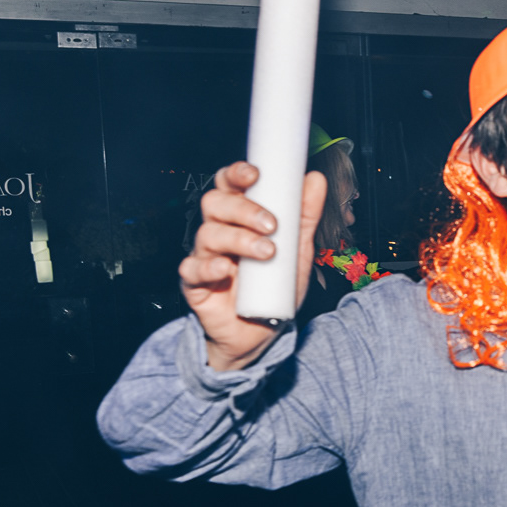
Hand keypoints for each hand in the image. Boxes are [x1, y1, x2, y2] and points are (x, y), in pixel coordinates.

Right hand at [179, 161, 324, 371]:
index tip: (255, 174)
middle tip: (271, 224)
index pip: (230, 185)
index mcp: (239, 218)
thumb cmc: (276, 286)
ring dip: (239, 239)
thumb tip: (315, 179)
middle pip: (216, 204)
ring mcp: (204, 256)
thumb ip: (305, 216)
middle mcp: (218, 231)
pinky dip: (209, 267)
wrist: (264, 332)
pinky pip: (192, 270)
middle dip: (243, 210)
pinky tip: (227, 269)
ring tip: (266, 253)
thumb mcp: (297, 251)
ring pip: (208, 234)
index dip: (236, 174)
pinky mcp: (194, 284)